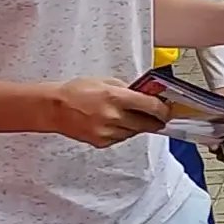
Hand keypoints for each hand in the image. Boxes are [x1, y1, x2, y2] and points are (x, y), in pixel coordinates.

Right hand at [48, 78, 170, 147]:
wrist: (54, 108)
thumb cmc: (77, 91)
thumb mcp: (106, 81)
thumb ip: (127, 89)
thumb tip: (145, 95)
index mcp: (116, 97)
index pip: (151, 106)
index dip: (164, 109)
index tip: (168, 109)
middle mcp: (114, 116)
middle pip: (146, 123)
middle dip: (155, 120)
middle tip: (160, 116)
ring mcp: (108, 131)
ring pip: (134, 132)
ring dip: (139, 125)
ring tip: (132, 116)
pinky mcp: (101, 142)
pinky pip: (121, 138)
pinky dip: (124, 131)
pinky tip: (116, 123)